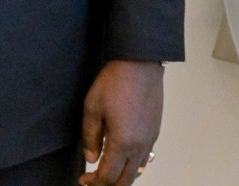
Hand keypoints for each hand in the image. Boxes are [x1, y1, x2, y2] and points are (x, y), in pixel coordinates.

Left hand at [79, 60, 163, 185]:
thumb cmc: (114, 83)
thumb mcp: (92, 108)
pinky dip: (132, 165)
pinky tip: (122, 158)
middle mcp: (139, 146)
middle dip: (108, 185)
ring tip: (106, 172)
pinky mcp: (154, 132)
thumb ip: (90, 137)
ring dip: (121, 177)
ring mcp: (150, 140)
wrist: (139, 65)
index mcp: (122, 143)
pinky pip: (145, 158)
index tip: (83, 179)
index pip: (108, 177)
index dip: (94, 183)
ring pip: (137, 171)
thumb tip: (91, 158)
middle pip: (125, 181)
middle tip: (93, 181)